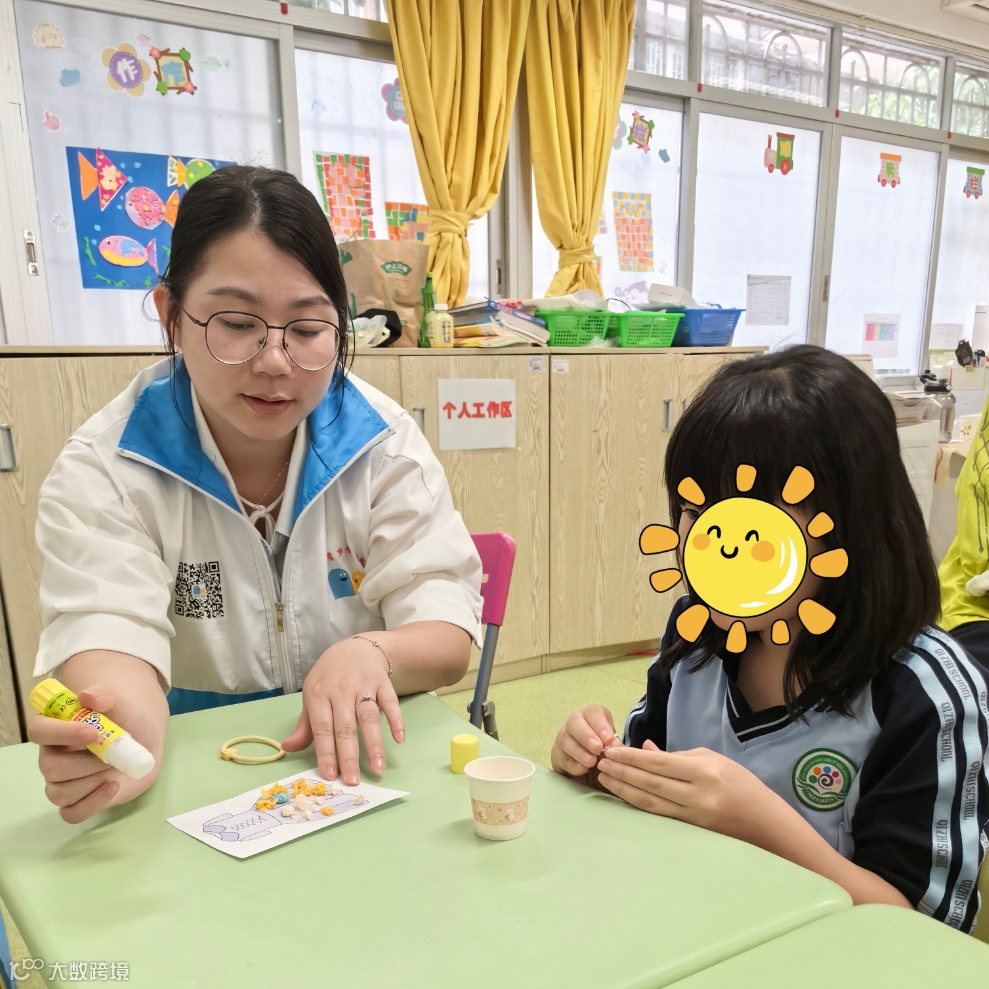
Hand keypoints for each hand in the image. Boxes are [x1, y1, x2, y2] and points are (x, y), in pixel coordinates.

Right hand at [27, 687, 158, 823]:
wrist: (143, 741)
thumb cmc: (125, 720)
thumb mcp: (121, 704)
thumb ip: (105, 696)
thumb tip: (86, 695)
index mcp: (55, 728)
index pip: (38, 730)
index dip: (60, 733)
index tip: (92, 732)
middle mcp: (52, 756)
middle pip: (51, 767)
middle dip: (87, 762)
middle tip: (114, 754)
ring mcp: (62, 782)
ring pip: (59, 792)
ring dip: (93, 781)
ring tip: (116, 767)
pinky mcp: (77, 802)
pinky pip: (71, 813)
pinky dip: (93, 803)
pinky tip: (113, 787)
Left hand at [281, 639, 403, 785]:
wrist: (354, 648)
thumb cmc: (329, 678)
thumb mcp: (312, 696)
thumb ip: (304, 725)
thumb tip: (288, 748)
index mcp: (318, 695)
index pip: (322, 729)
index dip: (326, 753)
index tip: (329, 775)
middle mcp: (341, 690)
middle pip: (346, 727)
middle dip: (349, 756)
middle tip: (353, 781)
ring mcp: (363, 686)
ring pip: (369, 717)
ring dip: (374, 744)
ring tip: (378, 767)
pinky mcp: (382, 683)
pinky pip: (390, 702)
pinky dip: (396, 720)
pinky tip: (399, 739)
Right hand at [550, 705, 621, 779]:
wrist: (593, 773)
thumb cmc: (605, 753)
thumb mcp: (613, 749)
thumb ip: (615, 747)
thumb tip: (616, 748)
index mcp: (592, 717)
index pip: (594, 712)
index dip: (600, 725)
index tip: (608, 739)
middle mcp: (575, 723)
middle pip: (574, 721)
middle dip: (586, 735)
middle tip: (598, 749)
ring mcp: (563, 738)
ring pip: (565, 739)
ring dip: (579, 751)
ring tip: (592, 762)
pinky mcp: (557, 756)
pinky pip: (561, 757)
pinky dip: (573, 764)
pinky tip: (582, 769)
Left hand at [596, 742, 779, 841]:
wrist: (764, 822)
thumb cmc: (740, 784)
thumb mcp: (712, 759)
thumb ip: (677, 756)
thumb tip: (645, 751)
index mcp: (704, 772)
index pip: (659, 764)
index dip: (632, 758)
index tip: (611, 751)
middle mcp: (697, 796)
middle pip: (650, 783)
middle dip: (622, 772)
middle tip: (600, 762)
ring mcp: (692, 816)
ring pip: (650, 802)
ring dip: (624, 789)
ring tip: (604, 778)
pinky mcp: (689, 830)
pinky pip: (658, 814)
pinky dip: (637, 804)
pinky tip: (622, 795)